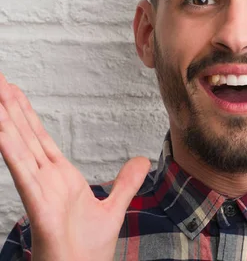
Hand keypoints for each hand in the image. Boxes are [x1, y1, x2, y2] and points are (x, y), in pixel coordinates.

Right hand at [0, 74, 149, 260]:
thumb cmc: (88, 249)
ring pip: (20, 148)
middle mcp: (45, 179)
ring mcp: (39, 190)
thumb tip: (142, 160)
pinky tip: (2, 132)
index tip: (13, 92)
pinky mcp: (38, 205)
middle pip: (25, 135)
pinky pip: (22, 173)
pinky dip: (11, 151)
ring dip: (7, 121)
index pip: (39, 137)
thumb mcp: (114, 207)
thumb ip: (126, 182)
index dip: (26, 114)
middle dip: (11, 107)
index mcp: (59, 177)